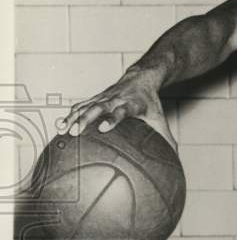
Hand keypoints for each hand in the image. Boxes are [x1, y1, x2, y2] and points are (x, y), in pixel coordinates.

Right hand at [55, 68, 175, 148]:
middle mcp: (115, 98)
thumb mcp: (160, 120)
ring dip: (73, 118)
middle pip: (98, 108)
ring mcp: (103, 97)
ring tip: (62, 131)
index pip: (121, 111)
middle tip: (75, 133)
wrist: (141, 78)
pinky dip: (69, 114)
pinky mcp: (96, 97)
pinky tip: (59, 125)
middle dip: (85, 120)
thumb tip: (173, 162)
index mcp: (132, 104)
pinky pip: (80, 106)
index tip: (103, 128)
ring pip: (85, 106)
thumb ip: (166, 140)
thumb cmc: (151, 103)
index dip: (112, 118)